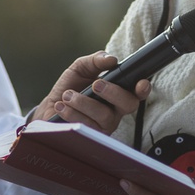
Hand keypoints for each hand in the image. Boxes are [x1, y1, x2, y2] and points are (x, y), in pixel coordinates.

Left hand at [31, 51, 150, 133]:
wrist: (51, 106)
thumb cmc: (70, 86)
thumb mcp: (81, 68)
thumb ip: (95, 60)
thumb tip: (111, 59)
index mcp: (117, 92)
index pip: (137, 91)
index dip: (143, 88)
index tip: (140, 84)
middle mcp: (116, 109)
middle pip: (128, 104)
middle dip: (113, 93)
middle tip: (95, 85)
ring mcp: (105, 124)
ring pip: (104, 116)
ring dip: (84, 103)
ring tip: (67, 95)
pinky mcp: (92, 136)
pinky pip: (88, 126)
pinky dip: (72, 113)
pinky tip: (61, 106)